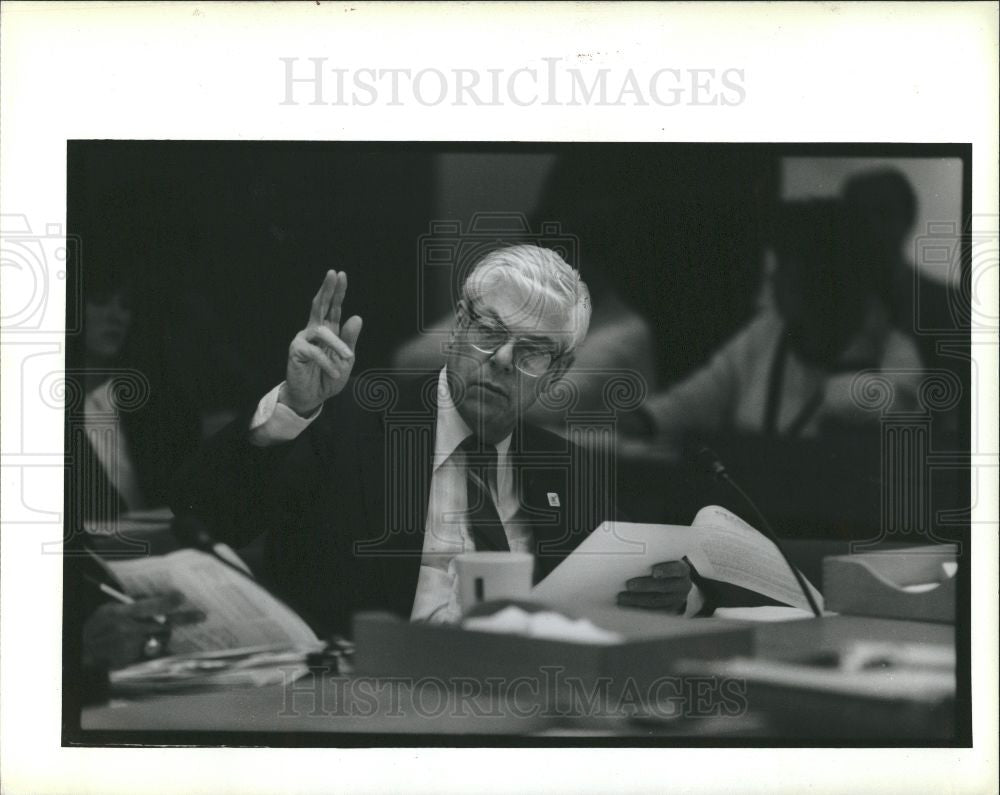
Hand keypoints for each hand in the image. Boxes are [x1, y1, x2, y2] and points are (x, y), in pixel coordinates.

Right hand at [82, 591, 204, 669]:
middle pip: (162, 625)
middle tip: (201, 615)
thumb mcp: (109, 609)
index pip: (149, 607)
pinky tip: (149, 644)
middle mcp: (127, 631)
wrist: (83, 652)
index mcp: (119, 614)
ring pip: (159, 638)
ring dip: (164, 633)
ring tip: (157, 630)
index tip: (181, 597)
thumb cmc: (97, 627)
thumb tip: (159, 601)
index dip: (167, 602)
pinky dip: (154, 646)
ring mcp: (130, 648)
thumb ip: (132, 606)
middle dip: (184, 619)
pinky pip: (151, 651)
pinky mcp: (131, 660)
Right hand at [280, 270, 362, 416]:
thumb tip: (357, 316)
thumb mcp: (346, 359)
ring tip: (347, 358)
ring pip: (321, 331)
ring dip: (338, 345)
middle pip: (319, 305)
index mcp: (329, 330)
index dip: (337, 291)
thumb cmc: (329, 376)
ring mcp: (304, 339)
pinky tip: (334, 372)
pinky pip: (314, 352)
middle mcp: (314, 330)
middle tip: (333, 273)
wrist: (313, 397)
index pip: (333, 307)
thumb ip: (350, 339)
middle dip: (327, 289)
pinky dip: (327, 363)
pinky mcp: (296, 351)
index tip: (341, 274)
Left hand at [616, 559, 691, 613]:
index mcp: (682, 570)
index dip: (666, 571)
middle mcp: (682, 586)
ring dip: (637, 599)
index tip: (654, 571)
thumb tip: (631, 549)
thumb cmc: (664, 565)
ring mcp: (676, 599)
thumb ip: (653, 557)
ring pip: (657, 601)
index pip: (677, 570)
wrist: (677, 582)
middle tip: (629, 585)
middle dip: (646, 586)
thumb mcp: (664, 559)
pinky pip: (652, 611)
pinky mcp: (668, 610)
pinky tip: (626, 605)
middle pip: (664, 587)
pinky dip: (637, 608)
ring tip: (622, 597)